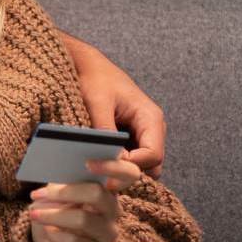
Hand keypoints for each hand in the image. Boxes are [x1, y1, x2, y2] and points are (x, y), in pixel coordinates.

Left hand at [28, 156, 141, 241]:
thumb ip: (62, 179)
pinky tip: (47, 231)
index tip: (87, 164)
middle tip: (37, 194)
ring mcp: (109, 233)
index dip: (114, 166)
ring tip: (35, 214)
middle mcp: (113, 210)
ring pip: (84, 219)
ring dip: (53, 215)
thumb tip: (58, 169)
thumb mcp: (55, 192)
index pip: (128, 174)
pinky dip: (57, 235)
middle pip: (99, 194)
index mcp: (106, 188)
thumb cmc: (54, 212)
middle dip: (64, 192)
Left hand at [62, 34, 165, 177]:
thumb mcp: (97, 102)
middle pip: (151, 166)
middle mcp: (152, 130)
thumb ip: (104, 128)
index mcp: (151, 119)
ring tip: (95, 170)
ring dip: (121, 171)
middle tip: (98, 175)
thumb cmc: (95, 79)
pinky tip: (95, 163)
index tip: (102, 167)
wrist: (89, 66)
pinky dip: (115, 164)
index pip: (152, 156)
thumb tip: (108, 156)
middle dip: (127, 173)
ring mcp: (142, 135)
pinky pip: (128, 159)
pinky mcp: (129, 138)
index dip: (130, 166)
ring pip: (141, 166)